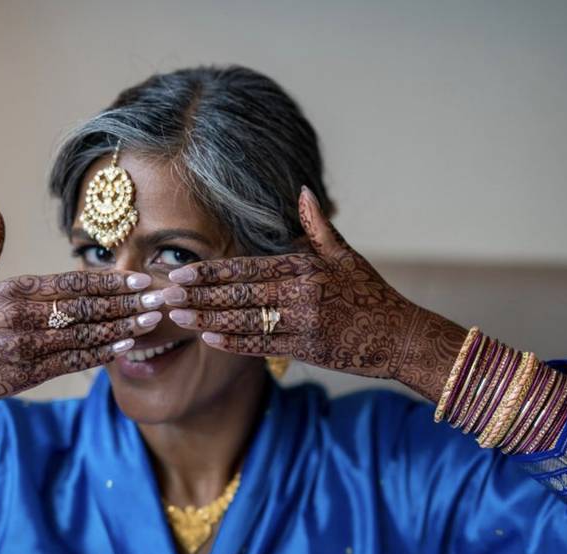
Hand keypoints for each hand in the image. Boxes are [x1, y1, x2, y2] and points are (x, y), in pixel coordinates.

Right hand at [0, 202, 161, 431]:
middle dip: (126, 301)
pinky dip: (101, 354)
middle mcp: (23, 316)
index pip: (72, 281)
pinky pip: (73, 362)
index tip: (138, 277)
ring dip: (122, 327)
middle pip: (86, 306)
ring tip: (152, 319)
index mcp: (13, 290)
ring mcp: (27, 346)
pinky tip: (125, 347)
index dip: (109, 280)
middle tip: (158, 296)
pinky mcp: (27, 374)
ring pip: (86, 334)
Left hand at [163, 187, 465, 400]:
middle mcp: (303, 293)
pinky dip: (236, 344)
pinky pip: (264, 346)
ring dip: (209, 320)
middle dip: (199, 296)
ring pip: (247, 321)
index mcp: (306, 267)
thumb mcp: (346, 255)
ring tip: (178, 318)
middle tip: (165, 296)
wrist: (401, 337)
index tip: (181, 273)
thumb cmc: (371, 294)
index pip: (248, 268)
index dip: (212, 272)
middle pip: (240, 294)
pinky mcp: (309, 349)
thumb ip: (318, 226)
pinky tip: (209, 340)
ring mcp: (305, 323)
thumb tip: (303, 191)